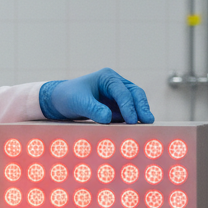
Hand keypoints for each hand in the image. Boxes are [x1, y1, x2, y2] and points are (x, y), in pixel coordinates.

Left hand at [39, 69, 153, 124]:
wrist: (59, 102)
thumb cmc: (68, 97)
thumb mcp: (79, 103)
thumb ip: (93, 109)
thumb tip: (108, 119)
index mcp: (107, 77)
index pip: (123, 91)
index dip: (129, 106)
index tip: (132, 120)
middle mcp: (116, 84)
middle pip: (135, 93)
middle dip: (142, 107)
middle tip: (148, 121)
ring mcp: (118, 95)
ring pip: (135, 102)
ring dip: (141, 113)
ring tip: (147, 126)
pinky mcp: (118, 107)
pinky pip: (129, 112)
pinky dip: (134, 119)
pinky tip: (137, 129)